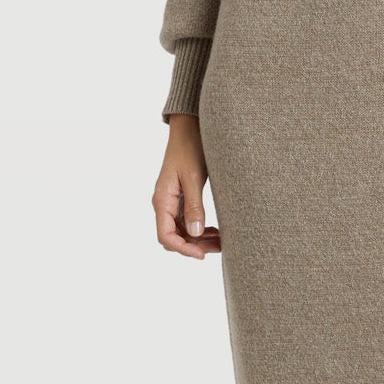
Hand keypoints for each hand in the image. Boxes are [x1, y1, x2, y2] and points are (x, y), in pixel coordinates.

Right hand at [153, 115, 221, 259]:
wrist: (189, 128)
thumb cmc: (190, 148)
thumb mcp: (194, 178)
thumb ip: (195, 206)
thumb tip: (196, 233)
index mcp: (162, 200)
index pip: (166, 236)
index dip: (183, 249)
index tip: (202, 255)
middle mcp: (164, 204)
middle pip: (174, 237)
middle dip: (194, 247)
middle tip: (219, 248)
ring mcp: (172, 202)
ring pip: (182, 231)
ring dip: (199, 240)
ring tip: (221, 242)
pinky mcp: (181, 198)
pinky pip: (187, 221)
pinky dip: (200, 229)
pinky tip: (215, 231)